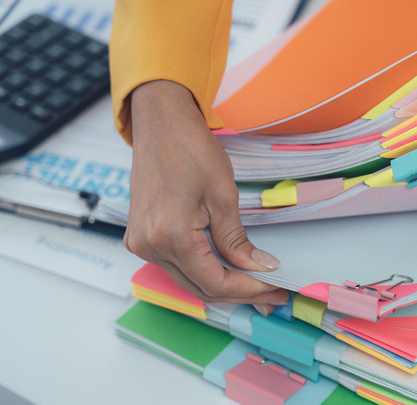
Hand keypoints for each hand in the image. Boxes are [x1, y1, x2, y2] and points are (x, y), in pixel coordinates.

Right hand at [125, 80, 286, 314]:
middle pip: (201, 288)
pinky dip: (204, 271)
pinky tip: (230, 269)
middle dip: (240, 293)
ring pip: (188, 280)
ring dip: (223, 285)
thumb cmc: (189, 148)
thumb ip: (237, 239)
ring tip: (258, 285)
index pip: (214, 282)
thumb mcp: (223, 195)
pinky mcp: (141, 237)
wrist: (160, 122)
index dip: (249, 290)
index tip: (276, 288)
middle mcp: (149, 247)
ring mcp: (141, 243)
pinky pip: (177, 266)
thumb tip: (260, 267)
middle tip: (274, 294)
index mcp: (169, 237)